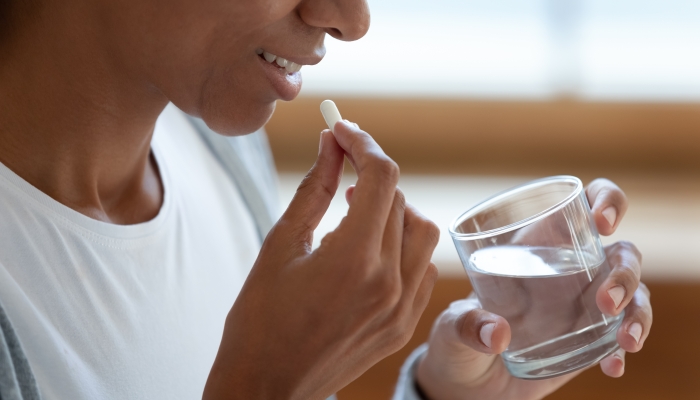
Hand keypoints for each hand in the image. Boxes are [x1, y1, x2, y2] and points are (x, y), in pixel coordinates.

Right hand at [203, 121, 439, 399]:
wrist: (266, 387)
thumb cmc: (259, 320)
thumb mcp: (280, 245)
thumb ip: (315, 189)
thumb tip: (330, 144)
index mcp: (352, 259)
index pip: (381, 177)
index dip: (362, 143)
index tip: (341, 130)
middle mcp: (388, 283)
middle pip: (402, 199)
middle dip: (372, 174)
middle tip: (342, 167)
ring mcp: (401, 308)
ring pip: (422, 232)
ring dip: (395, 210)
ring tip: (358, 213)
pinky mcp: (404, 325)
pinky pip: (422, 268)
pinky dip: (404, 246)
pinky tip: (372, 250)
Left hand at [416, 179, 651, 399]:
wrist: (466, 385)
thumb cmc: (456, 339)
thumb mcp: (451, 328)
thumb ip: (466, 325)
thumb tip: (495, 334)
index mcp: (535, 245)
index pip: (581, 205)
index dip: (604, 200)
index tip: (603, 222)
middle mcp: (568, 269)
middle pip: (620, 253)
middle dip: (624, 273)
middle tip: (607, 302)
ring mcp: (584, 305)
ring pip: (633, 293)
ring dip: (637, 312)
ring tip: (625, 340)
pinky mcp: (590, 340)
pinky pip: (621, 337)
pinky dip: (622, 350)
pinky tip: (613, 366)